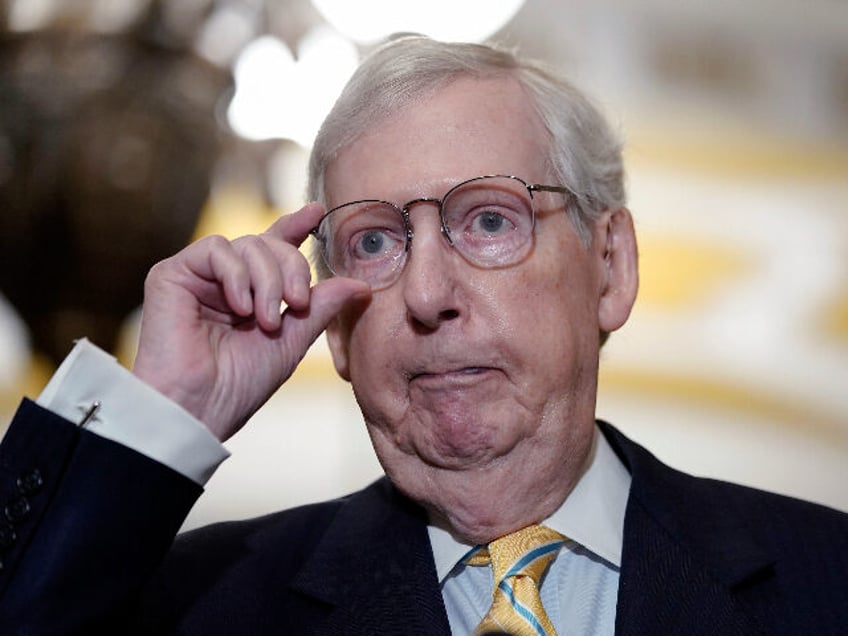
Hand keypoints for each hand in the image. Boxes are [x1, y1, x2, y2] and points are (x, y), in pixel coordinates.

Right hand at [131, 203, 370, 440]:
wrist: (198, 407)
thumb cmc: (239, 384)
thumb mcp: (293, 342)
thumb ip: (321, 307)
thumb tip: (360, 285)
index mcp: (251, 294)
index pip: (274, 248)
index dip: (295, 226)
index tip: (317, 211)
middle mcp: (225, 281)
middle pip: (269, 244)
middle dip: (292, 270)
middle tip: (296, 305)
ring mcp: (199, 276)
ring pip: (248, 244)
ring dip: (268, 281)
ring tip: (265, 321)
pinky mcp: (172, 274)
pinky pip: (217, 249)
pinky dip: (237, 276)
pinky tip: (240, 307)